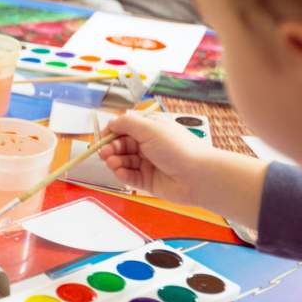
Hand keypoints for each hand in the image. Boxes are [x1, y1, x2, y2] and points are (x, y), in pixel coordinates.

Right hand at [98, 112, 215, 206]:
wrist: (198, 176)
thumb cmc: (178, 148)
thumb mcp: (150, 128)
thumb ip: (128, 123)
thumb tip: (111, 121)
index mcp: (151, 129)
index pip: (126, 127)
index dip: (113, 131)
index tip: (103, 136)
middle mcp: (149, 145)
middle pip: (122, 145)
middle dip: (111, 148)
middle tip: (104, 153)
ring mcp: (148, 163)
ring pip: (124, 161)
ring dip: (115, 161)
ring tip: (112, 163)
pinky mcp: (148, 181)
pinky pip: (130, 177)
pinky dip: (122, 175)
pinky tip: (120, 173)